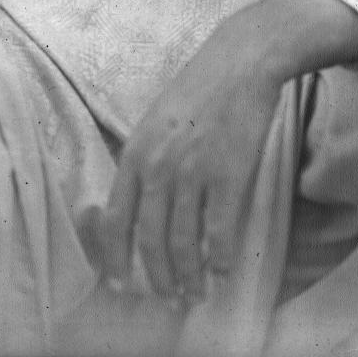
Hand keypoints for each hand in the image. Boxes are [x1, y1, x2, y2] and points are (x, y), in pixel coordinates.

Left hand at [89, 4, 285, 301]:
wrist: (242, 60)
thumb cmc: (199, 88)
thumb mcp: (156, 119)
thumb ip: (144, 159)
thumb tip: (137, 203)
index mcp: (136, 152)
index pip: (117, 219)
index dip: (116, 258)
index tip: (121, 283)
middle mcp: (159, 166)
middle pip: (150, 240)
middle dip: (157, 277)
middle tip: (168, 297)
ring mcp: (194, 172)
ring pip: (184, 243)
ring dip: (189, 277)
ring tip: (194, 294)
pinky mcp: (229, 175)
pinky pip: (220, 232)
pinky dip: (219, 259)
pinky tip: (222, 270)